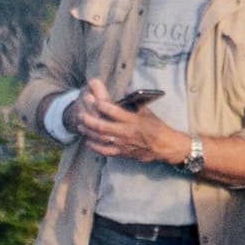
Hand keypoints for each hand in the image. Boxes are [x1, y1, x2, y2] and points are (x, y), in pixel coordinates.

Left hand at [70, 80, 184, 163]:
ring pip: (100, 138)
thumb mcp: (146, 111)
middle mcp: (126, 132)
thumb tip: (123, 93)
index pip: (113, 111)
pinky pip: (105, 151)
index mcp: (132, 120)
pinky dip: (94, 146)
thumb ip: (133, 103)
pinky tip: (87, 140)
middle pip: (102, 126)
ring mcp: (123, 144)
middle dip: (89, 119)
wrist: (164, 145)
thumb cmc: (156, 126)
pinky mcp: (122, 152)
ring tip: (80, 125)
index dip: (101, 105)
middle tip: (80, 113)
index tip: (93, 99)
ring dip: (88, 131)